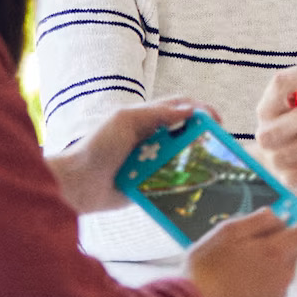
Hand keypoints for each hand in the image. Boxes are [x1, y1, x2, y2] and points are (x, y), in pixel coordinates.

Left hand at [47, 96, 213, 214]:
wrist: (77, 184)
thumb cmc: (98, 147)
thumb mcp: (125, 120)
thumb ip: (157, 114)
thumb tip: (191, 111)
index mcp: (147, 119)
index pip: (181, 108)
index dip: (201, 111)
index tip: (217, 122)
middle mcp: (153, 139)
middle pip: (187, 134)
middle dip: (205, 138)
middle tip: (219, 147)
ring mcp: (152, 162)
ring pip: (183, 159)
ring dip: (197, 162)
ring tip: (214, 169)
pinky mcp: (150, 185)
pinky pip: (172, 183)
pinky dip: (185, 184)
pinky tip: (198, 188)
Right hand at [185, 206, 296, 296]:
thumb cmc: (206, 268)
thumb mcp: (228, 231)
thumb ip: (259, 219)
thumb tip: (279, 216)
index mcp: (277, 251)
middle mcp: (284, 274)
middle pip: (292, 248)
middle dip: (276, 240)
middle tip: (245, 241)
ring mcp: (277, 294)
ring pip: (281, 267)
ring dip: (267, 261)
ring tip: (234, 265)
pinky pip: (271, 286)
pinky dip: (260, 279)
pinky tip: (235, 282)